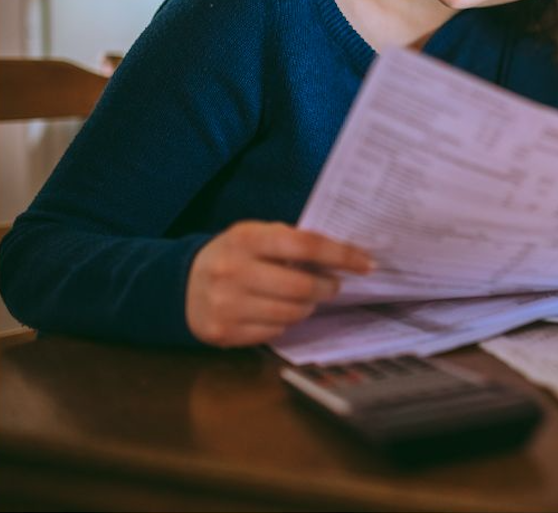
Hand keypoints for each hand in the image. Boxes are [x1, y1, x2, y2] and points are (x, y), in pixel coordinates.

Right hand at [186, 221, 373, 346]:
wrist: (181, 285)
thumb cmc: (234, 256)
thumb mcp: (256, 236)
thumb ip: (292, 241)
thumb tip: (344, 254)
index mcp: (246, 238)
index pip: (306, 245)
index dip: (341, 256)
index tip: (366, 263)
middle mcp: (233, 271)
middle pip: (302, 287)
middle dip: (327, 287)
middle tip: (333, 284)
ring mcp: (226, 305)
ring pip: (292, 313)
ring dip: (309, 306)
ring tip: (306, 296)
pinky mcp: (223, 332)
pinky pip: (275, 332)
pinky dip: (286, 322)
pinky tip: (279, 310)